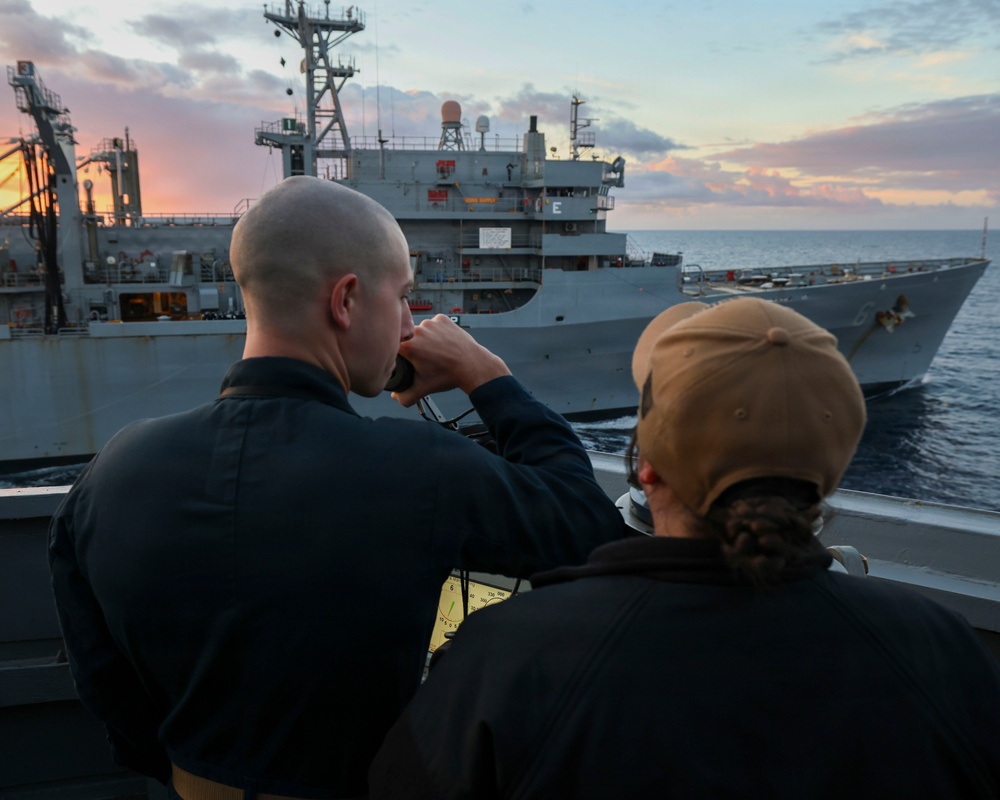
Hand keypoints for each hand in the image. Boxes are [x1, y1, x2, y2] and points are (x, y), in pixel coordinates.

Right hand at [392, 315, 509, 406]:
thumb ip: (404, 397)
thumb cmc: (447, 376)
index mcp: (408, 346)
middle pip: (407, 338)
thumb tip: (395, 396)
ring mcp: (431, 323)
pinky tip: (443, 343)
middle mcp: (417, 331)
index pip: (394, 347)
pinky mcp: (442, 319)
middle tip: (427, 360)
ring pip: (421, 331)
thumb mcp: (423, 390)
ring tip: (437, 352)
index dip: (400, 356)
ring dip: (425, 339)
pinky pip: (434, 324)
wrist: (472, 365)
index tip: (409, 362)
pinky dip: (437, 332)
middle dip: (414, 348)